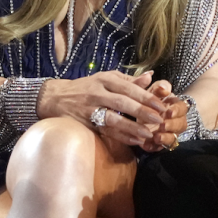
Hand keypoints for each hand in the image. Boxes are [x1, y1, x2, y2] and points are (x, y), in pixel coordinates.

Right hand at [38, 70, 168, 146]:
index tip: (161, 105)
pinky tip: (135, 140)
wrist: (56, 97)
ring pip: (113, 119)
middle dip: (142, 112)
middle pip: (122, 103)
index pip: (129, 88)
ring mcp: (90, 109)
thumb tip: (150, 77)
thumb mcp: (106, 78)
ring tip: (148, 134)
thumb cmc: (87, 87)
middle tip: (159, 120)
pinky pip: (105, 131)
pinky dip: (121, 136)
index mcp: (106, 80)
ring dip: (132, 127)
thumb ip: (129, 80)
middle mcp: (98, 93)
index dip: (146, 97)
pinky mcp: (86, 123)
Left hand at [140, 80, 188, 151]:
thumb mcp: (154, 91)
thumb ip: (159, 87)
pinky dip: (154, 147)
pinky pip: (159, 148)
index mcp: (176, 107)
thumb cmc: (152, 100)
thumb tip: (163, 87)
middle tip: (162, 125)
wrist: (145, 113)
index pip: (182, 108)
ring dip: (166, 138)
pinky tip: (146, 146)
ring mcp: (168, 133)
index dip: (177, 110)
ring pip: (173, 138)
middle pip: (181, 125)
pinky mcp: (159, 143)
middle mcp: (176, 121)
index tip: (169, 111)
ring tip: (157, 137)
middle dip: (172, 125)